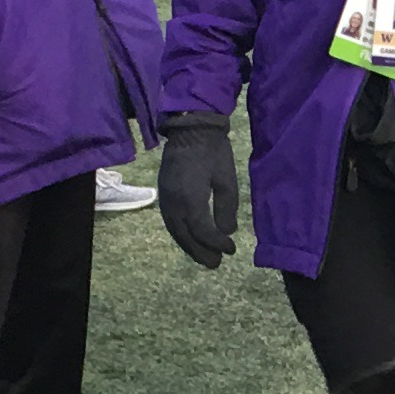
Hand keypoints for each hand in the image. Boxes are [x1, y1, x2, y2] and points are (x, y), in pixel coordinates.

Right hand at [155, 116, 238, 270]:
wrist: (190, 128)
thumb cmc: (213, 152)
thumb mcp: (226, 179)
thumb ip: (226, 208)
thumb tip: (226, 232)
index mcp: (190, 198)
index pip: (202, 230)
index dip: (217, 243)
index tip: (231, 249)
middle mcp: (173, 203)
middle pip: (186, 236)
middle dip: (201, 252)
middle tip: (216, 264)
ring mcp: (165, 199)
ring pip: (175, 231)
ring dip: (189, 247)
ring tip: (205, 258)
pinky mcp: (163, 194)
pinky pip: (170, 222)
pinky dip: (181, 235)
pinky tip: (191, 240)